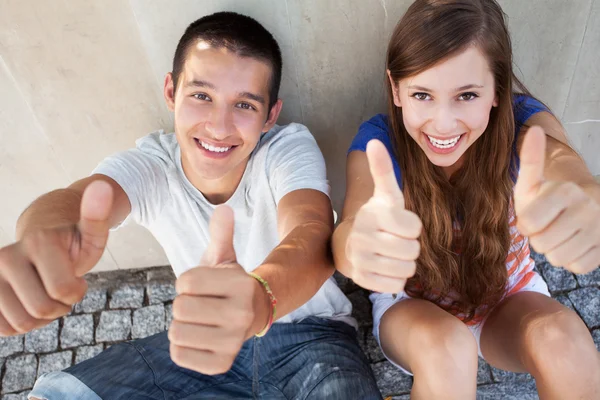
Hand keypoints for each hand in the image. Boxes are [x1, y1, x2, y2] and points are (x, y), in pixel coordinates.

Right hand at [0, 180, 112, 335]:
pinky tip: (27, 304)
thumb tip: (102, 186)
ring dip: (41, 318)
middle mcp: (6, 257)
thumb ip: (98, 215)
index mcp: (38, 242)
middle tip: (60, 286)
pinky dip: (20, 325)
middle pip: (41, 310)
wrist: (40, 238)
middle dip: (59, 306)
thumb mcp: (92, 232)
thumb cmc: (72, 240)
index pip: (64, 291)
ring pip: (21, 324)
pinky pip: (3, 328)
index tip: (76, 277)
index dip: (76, 292)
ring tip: (44, 293)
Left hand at [170, 205, 266, 374]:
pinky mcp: (221, 364)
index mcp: (242, 286)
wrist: (253, 314)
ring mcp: (233, 343)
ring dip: (181, 325)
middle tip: (202, 304)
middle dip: (184, 303)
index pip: (185, 281)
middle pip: (180, 307)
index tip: (205, 285)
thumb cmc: (230, 284)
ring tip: (201, 321)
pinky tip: (199, 338)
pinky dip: (182, 346)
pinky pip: (178, 354)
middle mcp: (242, 316)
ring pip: (176, 331)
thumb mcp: (226, 257)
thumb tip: (223, 208)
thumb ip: (221, 233)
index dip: (188, 281)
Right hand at [346, 140, 422, 292]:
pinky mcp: (362, 279)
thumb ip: (382, 169)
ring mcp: (361, 259)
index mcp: (374, 214)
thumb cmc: (377, 218)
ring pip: (407, 269)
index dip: (412, 227)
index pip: (415, 227)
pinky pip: (396, 285)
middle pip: (413, 250)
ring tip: (390, 254)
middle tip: (395, 241)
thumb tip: (373, 141)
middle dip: (410, 247)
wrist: (348, 244)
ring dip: (404, 264)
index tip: (399, 223)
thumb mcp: (384, 194)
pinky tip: (384, 268)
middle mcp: (364, 236)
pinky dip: (395, 279)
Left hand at [515, 126, 599, 273]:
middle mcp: (588, 208)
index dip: (525, 224)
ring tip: (559, 234)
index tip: (531, 216)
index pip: (528, 224)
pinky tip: (573, 244)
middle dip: (538, 238)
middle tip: (546, 226)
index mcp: (567, 190)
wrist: (580, 208)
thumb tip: (534, 130)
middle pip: (542, 244)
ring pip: (559, 258)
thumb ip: (530, 159)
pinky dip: (571, 260)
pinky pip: (577, 267)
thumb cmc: (547, 196)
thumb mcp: (532, 181)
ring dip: (553, 250)